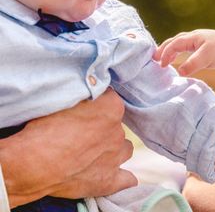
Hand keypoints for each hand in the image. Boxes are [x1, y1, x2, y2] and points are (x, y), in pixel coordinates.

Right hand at [1, 88, 135, 206]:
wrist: (32, 164)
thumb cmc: (43, 129)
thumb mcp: (65, 99)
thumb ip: (84, 94)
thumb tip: (90, 89)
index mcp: (111, 108)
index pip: (110, 99)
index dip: (96, 104)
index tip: (84, 109)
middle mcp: (118, 132)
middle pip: (116, 126)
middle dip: (102, 127)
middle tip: (81, 132)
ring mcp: (115, 157)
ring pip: (124, 148)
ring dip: (113, 148)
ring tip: (93, 151)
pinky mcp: (107, 180)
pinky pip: (127, 180)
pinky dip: (122, 178)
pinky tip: (115, 174)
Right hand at [154, 29, 214, 74]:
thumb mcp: (207, 58)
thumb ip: (193, 64)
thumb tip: (179, 72)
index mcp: (193, 37)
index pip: (174, 44)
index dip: (166, 53)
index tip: (161, 65)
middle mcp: (194, 38)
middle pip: (175, 41)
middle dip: (164, 49)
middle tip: (154, 59)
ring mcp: (199, 43)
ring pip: (180, 45)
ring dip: (170, 51)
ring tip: (163, 61)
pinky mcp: (203, 50)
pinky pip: (187, 51)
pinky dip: (179, 55)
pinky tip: (178, 62)